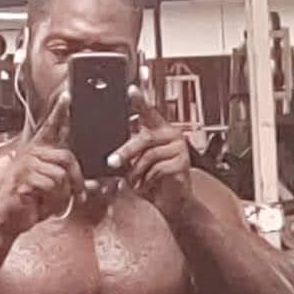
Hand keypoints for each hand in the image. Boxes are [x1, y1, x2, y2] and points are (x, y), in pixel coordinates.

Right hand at [0, 94, 83, 233]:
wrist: (8, 219)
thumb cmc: (30, 204)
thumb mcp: (55, 192)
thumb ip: (73, 184)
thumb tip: (95, 184)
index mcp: (38, 152)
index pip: (50, 127)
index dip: (59, 111)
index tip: (67, 96)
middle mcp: (31, 153)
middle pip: (66, 157)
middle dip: (77, 180)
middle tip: (80, 195)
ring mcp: (25, 164)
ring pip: (60, 174)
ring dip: (62, 194)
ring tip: (52, 202)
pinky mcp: (23, 177)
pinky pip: (51, 185)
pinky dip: (52, 200)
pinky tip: (42, 204)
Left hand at [107, 86, 191, 220]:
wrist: (171, 204)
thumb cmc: (152, 183)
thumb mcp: (135, 165)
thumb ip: (126, 155)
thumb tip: (110, 155)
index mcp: (158, 130)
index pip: (148, 112)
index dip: (139, 101)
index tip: (131, 89)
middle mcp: (171, 134)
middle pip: (144, 137)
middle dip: (125, 152)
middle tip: (112, 163)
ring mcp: (179, 147)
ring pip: (149, 156)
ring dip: (137, 173)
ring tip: (136, 182)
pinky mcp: (184, 162)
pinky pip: (158, 169)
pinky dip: (149, 180)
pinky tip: (149, 185)